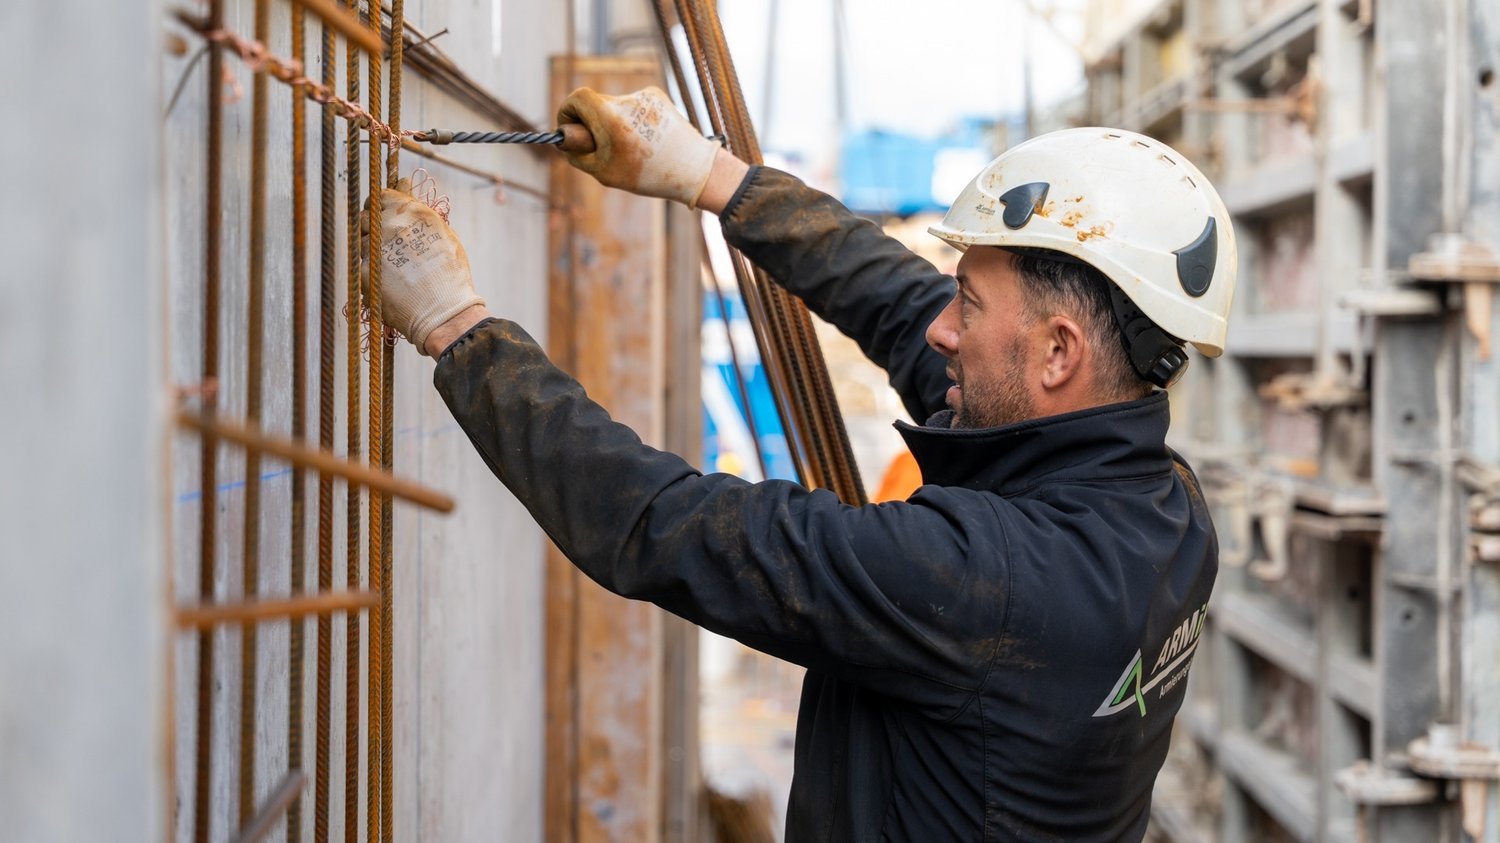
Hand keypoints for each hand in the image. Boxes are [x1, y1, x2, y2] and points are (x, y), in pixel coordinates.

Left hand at [363, 184, 484, 355]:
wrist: (444, 312)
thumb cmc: (450, 273)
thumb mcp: (442, 233)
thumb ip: (418, 208)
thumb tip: (404, 182)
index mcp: (408, 211)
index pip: (381, 195)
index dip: (383, 205)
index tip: (387, 214)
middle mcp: (387, 225)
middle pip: (366, 216)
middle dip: (374, 225)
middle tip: (388, 241)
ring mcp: (373, 248)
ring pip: (362, 241)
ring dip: (373, 250)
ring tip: (394, 267)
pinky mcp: (363, 272)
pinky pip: (363, 265)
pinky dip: (373, 272)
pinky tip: (391, 283)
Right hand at [556, 86, 720, 206]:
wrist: (693, 168)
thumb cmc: (647, 174)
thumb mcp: (603, 172)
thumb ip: (578, 154)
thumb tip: (566, 140)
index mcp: (609, 115)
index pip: (576, 98)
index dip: (568, 113)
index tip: (572, 130)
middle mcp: (626, 100)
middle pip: (596, 104)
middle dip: (593, 124)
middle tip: (604, 148)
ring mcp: (644, 96)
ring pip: (616, 107)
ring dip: (615, 125)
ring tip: (633, 149)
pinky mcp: (657, 97)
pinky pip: (634, 107)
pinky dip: (634, 122)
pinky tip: (647, 141)